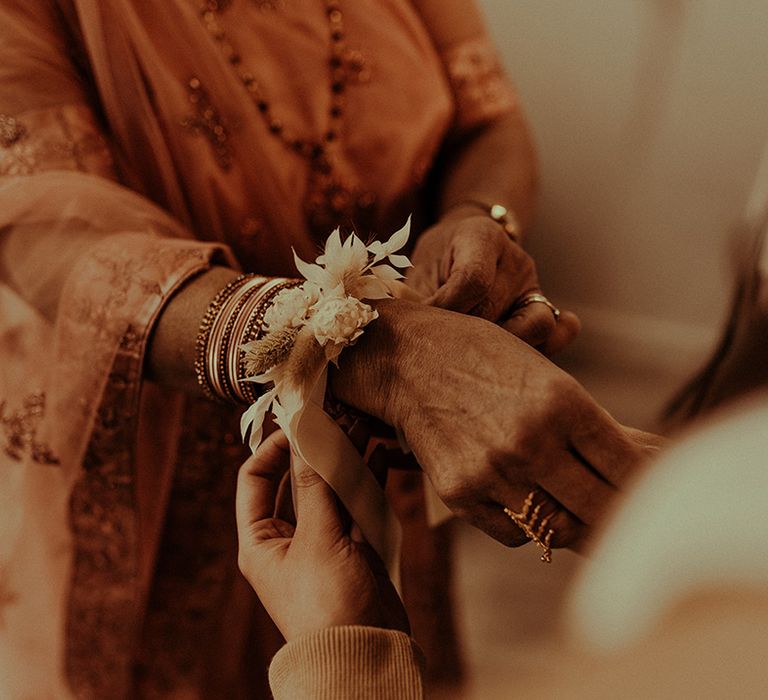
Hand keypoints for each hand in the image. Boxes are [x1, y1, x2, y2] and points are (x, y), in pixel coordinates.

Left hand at [236, 430, 408, 640]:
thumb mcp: (317, 539)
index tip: (301, 423)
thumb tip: (306, 434)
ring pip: (331, 489)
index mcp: (260, 540)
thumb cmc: (327, 605)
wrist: (364, 656)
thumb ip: (315, 485)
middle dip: (318, 449)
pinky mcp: (354, 548)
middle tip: (339, 417)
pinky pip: (357, 505)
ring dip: (346, 459)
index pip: (256, 479)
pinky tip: (381, 455)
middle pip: (298, 480)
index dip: (275, 448)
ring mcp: (323, 542)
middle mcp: (288, 539)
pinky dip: (367, 480)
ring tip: (364, 426)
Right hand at [332, 300, 656, 549]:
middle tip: (626, 518)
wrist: (406, 359)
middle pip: (602, 508)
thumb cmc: (480, 354)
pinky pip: (514, 534)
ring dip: (576, 526)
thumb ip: (587, 420)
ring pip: (559, 529)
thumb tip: (637, 462)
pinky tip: (528, 506)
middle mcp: (532, 441)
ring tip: (578, 515)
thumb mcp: (544, 371)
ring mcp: (494, 472)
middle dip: (622, 517)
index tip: (653, 494)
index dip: (647, 487)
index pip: (628, 468)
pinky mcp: (460, 494)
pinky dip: (530, 528)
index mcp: (562, 401)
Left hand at [408, 213, 579, 354]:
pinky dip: (543, 349)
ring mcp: (534, 285)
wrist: (463, 245)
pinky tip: (511, 357)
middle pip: (495, 309)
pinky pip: (559, 332)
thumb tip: (413, 335)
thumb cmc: (436, 262)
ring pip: (533, 326)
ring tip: (470, 351)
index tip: (423, 323)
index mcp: (481, 236)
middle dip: (463, 334)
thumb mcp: (420, 269)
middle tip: (439, 343)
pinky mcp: (545, 308)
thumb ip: (417, 300)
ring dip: (499, 347)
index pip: (473, 280)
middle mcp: (516, 259)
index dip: (446, 309)